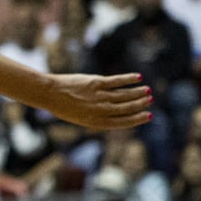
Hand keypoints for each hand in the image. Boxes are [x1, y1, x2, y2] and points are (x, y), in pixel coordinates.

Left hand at [37, 72, 153, 130]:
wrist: (49, 94)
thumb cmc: (64, 106)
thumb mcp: (81, 117)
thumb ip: (98, 116)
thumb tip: (116, 111)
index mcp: (95, 122)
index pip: (122, 122)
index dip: (136, 119)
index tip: (148, 115)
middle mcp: (99, 110)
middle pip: (125, 108)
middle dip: (140, 104)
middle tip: (150, 100)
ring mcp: (98, 96)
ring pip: (124, 95)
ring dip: (137, 92)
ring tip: (147, 90)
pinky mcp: (96, 82)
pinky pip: (117, 81)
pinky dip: (128, 79)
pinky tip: (138, 77)